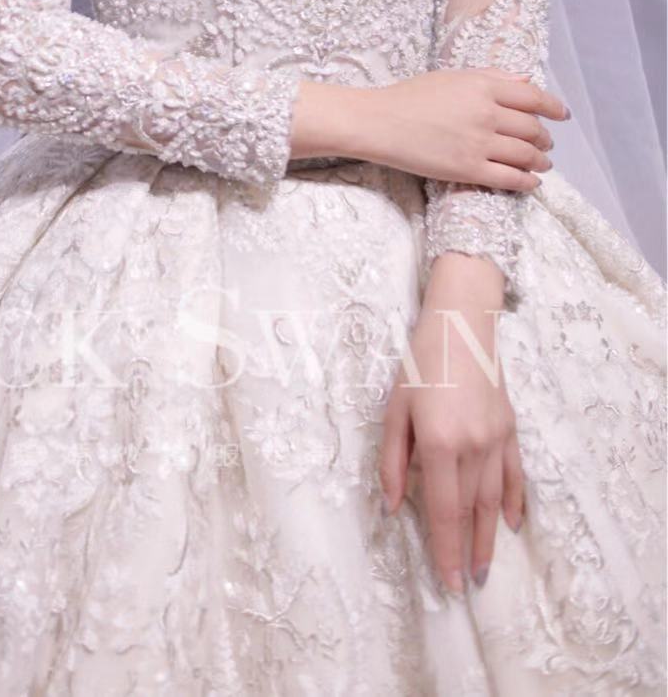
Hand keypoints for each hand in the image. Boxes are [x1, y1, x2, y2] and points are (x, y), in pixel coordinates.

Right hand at [334, 67, 566, 189]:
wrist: (380, 122)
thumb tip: (527, 79)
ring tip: (542, 163)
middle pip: (533, 128)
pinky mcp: (469, 170)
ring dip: (540, 161)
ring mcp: (479, 143)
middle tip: (547, 143)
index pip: (533, 97)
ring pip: (526, 155)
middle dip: (545, 138)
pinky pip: (509, 179)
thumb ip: (492, 77)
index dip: (553, 107)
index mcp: (483, 86)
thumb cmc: (412, 96)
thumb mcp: (453, 76)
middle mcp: (487, 114)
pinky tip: (531, 183)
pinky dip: (527, 182)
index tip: (562, 115)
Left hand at [379, 257, 524, 593]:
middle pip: (471, 511)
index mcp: (439, 442)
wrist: (462, 322)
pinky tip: (512, 523)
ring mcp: (496, 438)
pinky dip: (513, 500)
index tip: (447, 581)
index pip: (444, 510)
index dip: (445, 549)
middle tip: (466, 584)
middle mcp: (472, 445)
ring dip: (489, 535)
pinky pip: (513, 473)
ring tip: (485, 566)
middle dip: (467, 550)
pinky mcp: (510, 427)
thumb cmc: (420, 362)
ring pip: (493, 499)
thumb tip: (394, 506)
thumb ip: (393, 461)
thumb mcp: (395, 408)